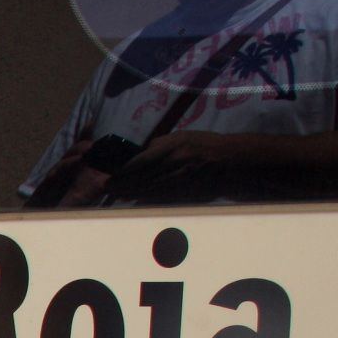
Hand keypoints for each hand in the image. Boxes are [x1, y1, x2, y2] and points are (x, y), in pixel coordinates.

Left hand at [111, 131, 236, 199]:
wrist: (230, 158)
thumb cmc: (204, 144)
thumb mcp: (182, 136)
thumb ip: (160, 145)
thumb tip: (139, 154)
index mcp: (172, 147)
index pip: (141, 161)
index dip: (123, 170)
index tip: (111, 174)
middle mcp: (174, 163)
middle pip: (141, 177)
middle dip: (122, 184)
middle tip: (107, 188)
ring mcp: (180, 179)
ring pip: (149, 189)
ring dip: (131, 193)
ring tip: (117, 195)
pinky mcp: (185, 190)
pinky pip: (161, 196)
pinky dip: (146, 199)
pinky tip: (134, 201)